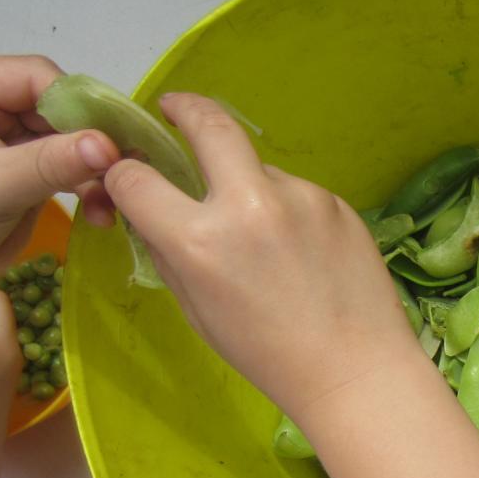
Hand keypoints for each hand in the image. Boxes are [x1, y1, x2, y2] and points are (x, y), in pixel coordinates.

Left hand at [0, 57, 119, 286]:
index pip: (34, 77)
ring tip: (110, 204)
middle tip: (124, 176)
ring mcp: (4, 134)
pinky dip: (88, 187)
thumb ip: (47, 164)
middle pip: (58, 106)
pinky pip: (68, 166)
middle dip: (91, 143)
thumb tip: (108, 145)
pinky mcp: (22, 166)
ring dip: (95, 171)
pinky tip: (100, 214)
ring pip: (70, 138)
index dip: (78, 107)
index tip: (113, 144)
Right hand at [102, 94, 412, 421]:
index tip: (128, 172)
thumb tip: (148, 212)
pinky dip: (286, 210)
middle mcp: (249, 204)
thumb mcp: (197, 310)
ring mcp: (300, 197)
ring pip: (258, 169)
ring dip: (247, 186)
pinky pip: (296, 193)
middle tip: (175, 109)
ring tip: (264, 241)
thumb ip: (168, 251)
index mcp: (201, 240)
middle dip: (185, 108)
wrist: (355, 369)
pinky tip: (300, 253)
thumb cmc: (268, 354)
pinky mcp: (336, 201)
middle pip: (208, 125)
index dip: (123, 175)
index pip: (136, 179)